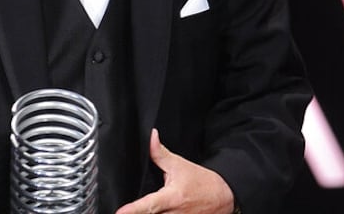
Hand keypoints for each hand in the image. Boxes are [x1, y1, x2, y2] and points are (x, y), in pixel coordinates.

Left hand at [115, 129, 236, 213]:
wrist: (224, 196)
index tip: (120, 213)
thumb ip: (161, 154)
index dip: (133, 210)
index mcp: (172, 198)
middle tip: (125, 211)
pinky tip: (152, 212)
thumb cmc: (202, 181)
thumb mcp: (179, 165)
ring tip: (136, 211)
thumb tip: (151, 137)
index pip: (149, 205)